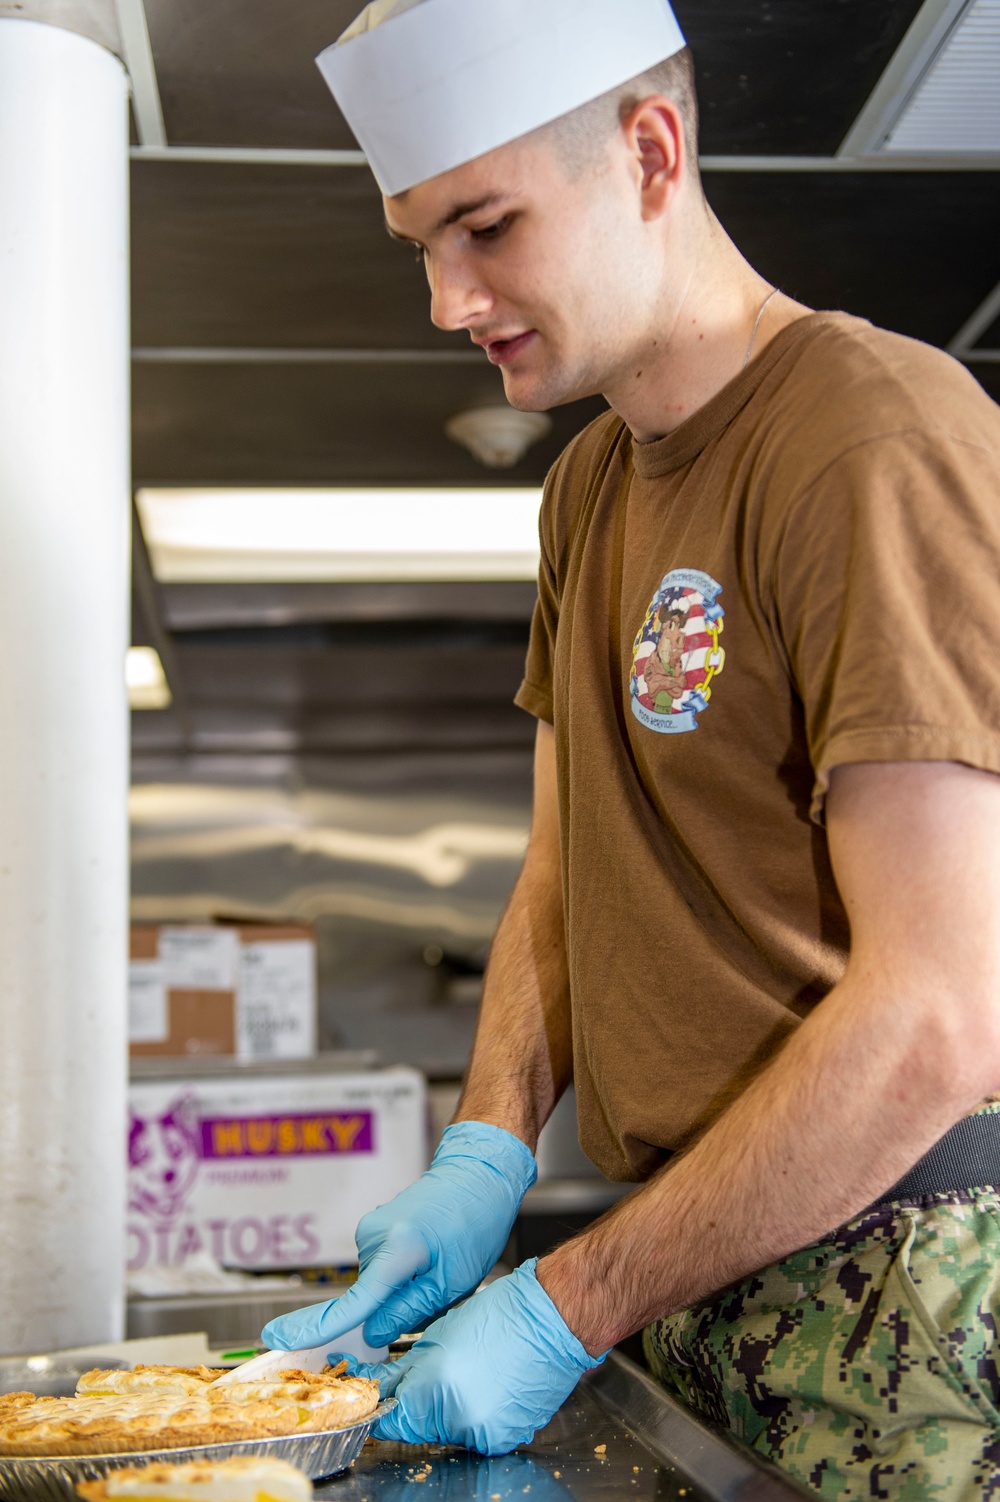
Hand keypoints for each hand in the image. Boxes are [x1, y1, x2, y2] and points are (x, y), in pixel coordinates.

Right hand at [262, 1120, 535, 1349]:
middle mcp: (373, 1236)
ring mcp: (370, 1230)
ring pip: (375, 1287)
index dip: (314, 1327)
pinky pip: (379, 1270)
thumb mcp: (454, 1281)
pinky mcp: (373, 1229)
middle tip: (440, 1288)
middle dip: (398, 1310)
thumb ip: (409, 1311)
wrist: (478, 1174)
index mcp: (396, 1249)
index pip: (352, 1302)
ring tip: (438, 1268)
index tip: (275, 1337)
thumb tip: (371, 1333)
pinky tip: (427, 1260)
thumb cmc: (475, 1223)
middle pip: (369, 1300)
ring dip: (401, 1292)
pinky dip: (399, 1277)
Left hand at [335, 1260, 604, 1455]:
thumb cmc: (503, 1314)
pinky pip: (474, 1432)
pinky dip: (472, 1414)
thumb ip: (404, 1370)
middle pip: (417, 1426)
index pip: (391, 1418)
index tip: (373, 1396)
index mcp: (438, 1389)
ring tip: (463, 1373)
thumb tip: (381, 1388)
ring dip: (444, 1410)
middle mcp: (461, 1420)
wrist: (555, 1318)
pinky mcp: (507, 1438)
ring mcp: (486, 1434)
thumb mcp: (439, 1335)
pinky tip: (483, 1384)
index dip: (379, 1406)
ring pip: (446, 1431)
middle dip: (414, 1403)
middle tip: (422, 1375)